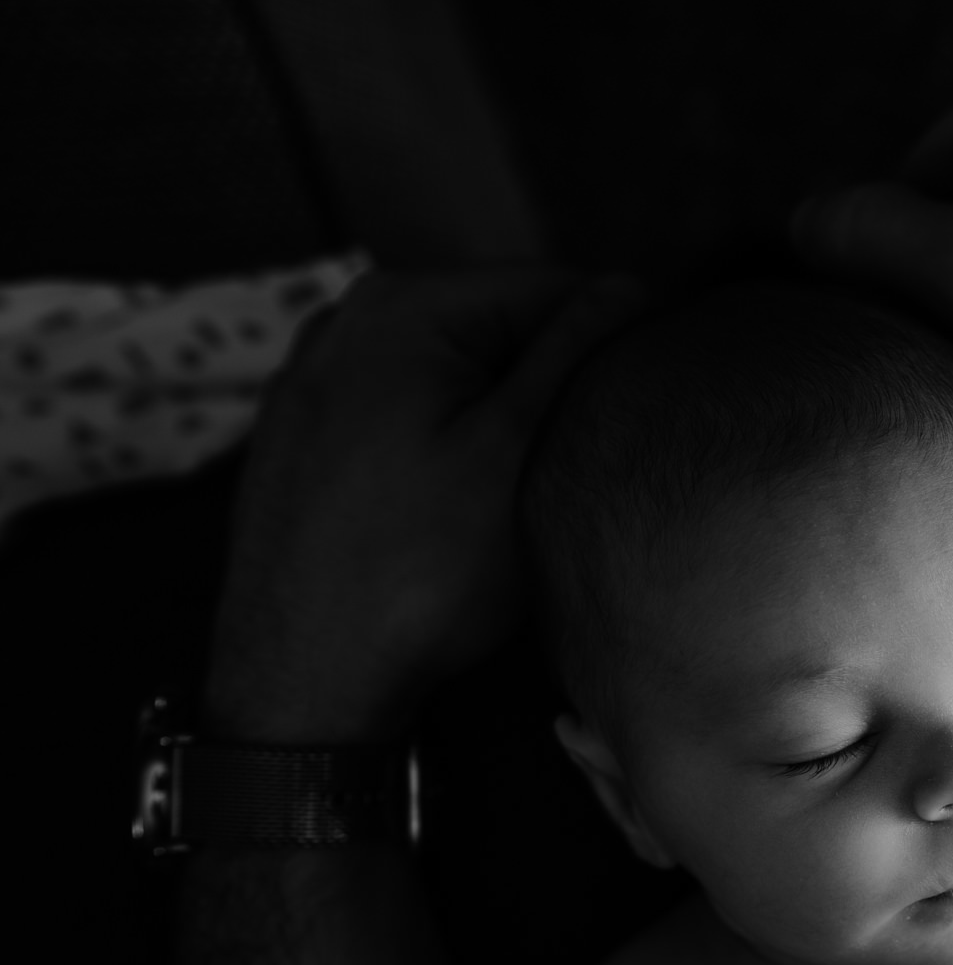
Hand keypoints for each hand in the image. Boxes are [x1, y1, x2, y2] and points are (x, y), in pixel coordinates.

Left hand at [204, 266, 644, 741]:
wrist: (303, 678)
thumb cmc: (417, 573)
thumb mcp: (518, 451)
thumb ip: (573, 353)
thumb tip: (628, 285)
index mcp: (403, 305)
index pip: (553, 288)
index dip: (611, 346)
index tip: (637, 416)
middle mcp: (345, 321)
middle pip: (496, 328)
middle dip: (546, 385)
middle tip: (576, 468)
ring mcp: (314, 378)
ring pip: (451, 375)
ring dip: (497, 420)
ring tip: (517, 496)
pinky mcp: (303, 436)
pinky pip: (402, 414)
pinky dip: (444, 446)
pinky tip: (456, 512)